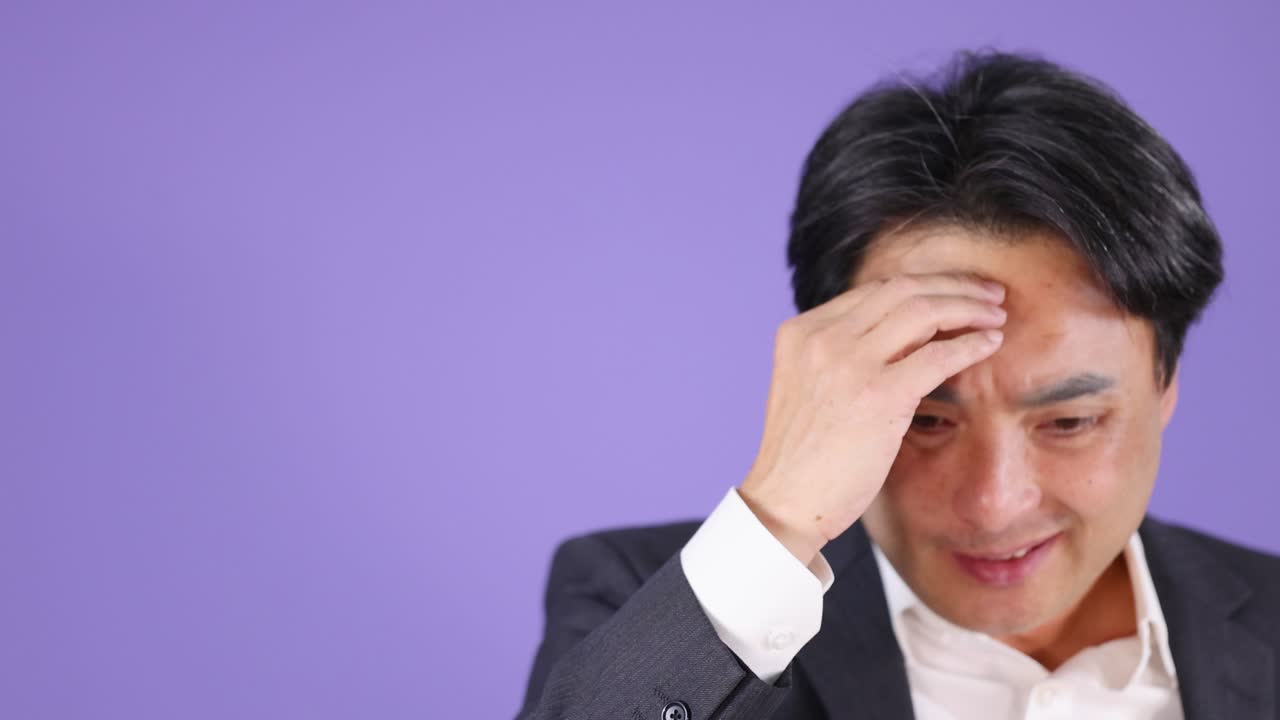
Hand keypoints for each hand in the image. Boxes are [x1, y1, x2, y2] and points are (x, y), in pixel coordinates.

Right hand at [738, 273, 1006, 565]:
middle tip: (989, 295)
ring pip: (924, 311)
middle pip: (902, 289)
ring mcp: (847, 363)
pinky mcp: (877, 395)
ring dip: (969, 308)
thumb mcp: (811, 385)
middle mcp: (821, 338)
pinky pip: (938, 355)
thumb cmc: (805, 455)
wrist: (786, 502)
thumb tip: (911, 334)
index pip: (874, 291)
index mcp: (800, 331)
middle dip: (953, 286)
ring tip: (996, 316)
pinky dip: (971, 344)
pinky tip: (990, 345)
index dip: (924, 286)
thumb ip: (843, 354)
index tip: (955, 292)